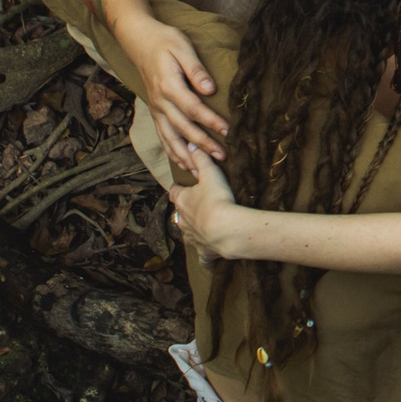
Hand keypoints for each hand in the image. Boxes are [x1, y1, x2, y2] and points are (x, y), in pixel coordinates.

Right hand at [118, 14, 228, 158]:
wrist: (139, 40)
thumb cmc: (164, 41)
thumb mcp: (182, 48)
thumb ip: (196, 70)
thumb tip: (210, 89)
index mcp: (169, 86)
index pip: (193, 108)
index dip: (211, 121)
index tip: (228, 131)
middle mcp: (160, 102)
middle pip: (183, 128)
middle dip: (203, 145)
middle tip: (222, 157)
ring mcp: (156, 109)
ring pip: (169, 138)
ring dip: (185, 156)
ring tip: (201, 172)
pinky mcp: (155, 112)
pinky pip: (162, 136)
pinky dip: (171, 152)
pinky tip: (182, 164)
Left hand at [164, 135, 252, 258]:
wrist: (225, 229)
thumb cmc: (217, 199)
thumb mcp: (210, 174)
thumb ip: (201, 159)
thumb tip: (190, 144)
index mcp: (182, 201)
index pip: (174, 192)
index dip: (178, 189)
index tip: (181, 186)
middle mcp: (182, 221)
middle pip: (179, 215)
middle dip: (186, 212)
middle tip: (196, 208)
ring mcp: (192, 237)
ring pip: (188, 234)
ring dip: (194, 231)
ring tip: (204, 229)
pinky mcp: (203, 251)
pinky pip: (202, 255)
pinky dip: (205, 255)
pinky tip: (209, 257)